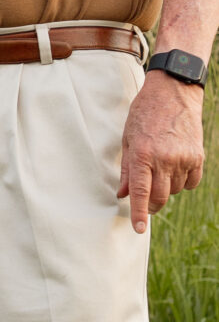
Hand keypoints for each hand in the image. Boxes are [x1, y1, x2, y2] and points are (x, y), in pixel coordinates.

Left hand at [120, 71, 204, 233]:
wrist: (173, 93)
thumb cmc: (144, 114)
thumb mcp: (128, 139)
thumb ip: (127, 169)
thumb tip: (123, 195)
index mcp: (143, 154)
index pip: (140, 192)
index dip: (139, 214)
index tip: (139, 228)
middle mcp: (164, 159)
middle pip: (159, 198)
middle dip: (151, 205)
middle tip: (145, 201)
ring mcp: (184, 158)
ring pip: (174, 191)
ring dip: (166, 189)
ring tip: (160, 168)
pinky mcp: (198, 156)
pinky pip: (191, 183)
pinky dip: (182, 182)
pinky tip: (175, 167)